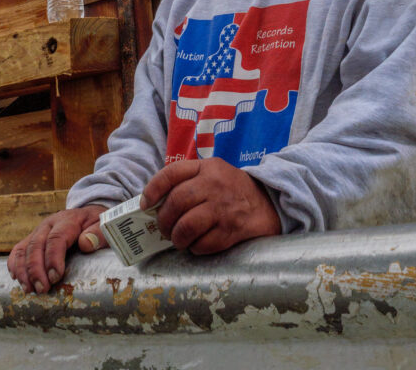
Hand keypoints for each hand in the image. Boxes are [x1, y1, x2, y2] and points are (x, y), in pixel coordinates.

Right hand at [7, 204, 106, 293]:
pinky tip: (17, 280)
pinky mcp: (32, 239)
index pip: (56, 238)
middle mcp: (49, 224)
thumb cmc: (96, 225)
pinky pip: (18, 250)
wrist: (87, 215)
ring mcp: (38, 231)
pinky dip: (15, 265)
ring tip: (29, 290)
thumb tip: (86, 244)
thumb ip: (98, 234)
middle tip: (42, 290)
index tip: (56, 277)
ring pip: (24, 248)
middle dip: (36, 269)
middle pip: (36, 245)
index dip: (53, 258)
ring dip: (23, 271)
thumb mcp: (104, 226)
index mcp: (68, 220)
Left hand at [142, 157, 280, 254]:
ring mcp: (223, 207)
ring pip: (186, 226)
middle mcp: (214, 184)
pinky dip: (195, 248)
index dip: (153, 189)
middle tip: (164, 229)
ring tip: (179, 239)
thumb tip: (155, 204)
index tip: (145, 205)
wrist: (270, 203)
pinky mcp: (232, 230)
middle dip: (164, 220)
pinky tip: (198, 244)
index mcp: (207, 167)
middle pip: (176, 202)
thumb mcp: (213, 174)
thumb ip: (188, 182)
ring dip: (177, 237)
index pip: (172, 173)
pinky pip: (202, 244)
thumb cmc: (233, 190)